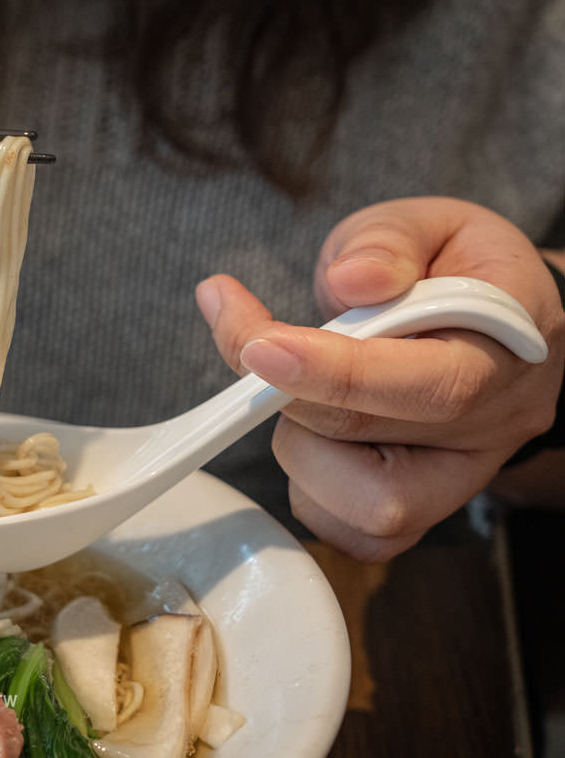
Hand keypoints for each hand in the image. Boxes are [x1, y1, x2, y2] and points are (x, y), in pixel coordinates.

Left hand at [195, 197, 564, 560]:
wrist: (495, 324)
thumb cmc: (455, 269)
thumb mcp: (430, 224)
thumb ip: (388, 241)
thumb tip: (353, 280)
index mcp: (507, 347)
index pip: (432, 384)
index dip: (335, 373)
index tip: (257, 345)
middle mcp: (492, 426)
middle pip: (372, 439)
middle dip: (286, 390)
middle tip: (250, 335)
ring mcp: (459, 479)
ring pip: (359, 505)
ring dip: (299, 442)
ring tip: (303, 384)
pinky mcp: (420, 514)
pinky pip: (350, 533)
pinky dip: (309, 486)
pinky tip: (311, 430)